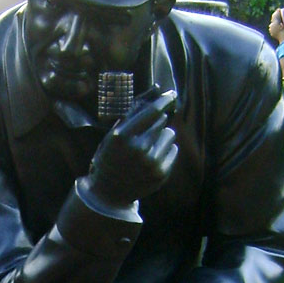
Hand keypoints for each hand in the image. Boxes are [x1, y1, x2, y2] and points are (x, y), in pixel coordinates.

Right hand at [87, 87, 177, 210]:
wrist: (109, 192)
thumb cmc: (110, 158)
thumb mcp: (113, 136)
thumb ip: (132, 115)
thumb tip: (155, 90)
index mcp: (122, 137)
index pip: (151, 112)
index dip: (163, 101)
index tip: (171, 94)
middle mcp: (138, 149)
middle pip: (161, 121)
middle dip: (156, 123)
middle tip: (146, 132)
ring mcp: (151, 162)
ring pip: (170, 134)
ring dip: (162, 136)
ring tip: (149, 146)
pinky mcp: (161, 173)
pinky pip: (174, 150)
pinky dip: (166, 150)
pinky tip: (153, 158)